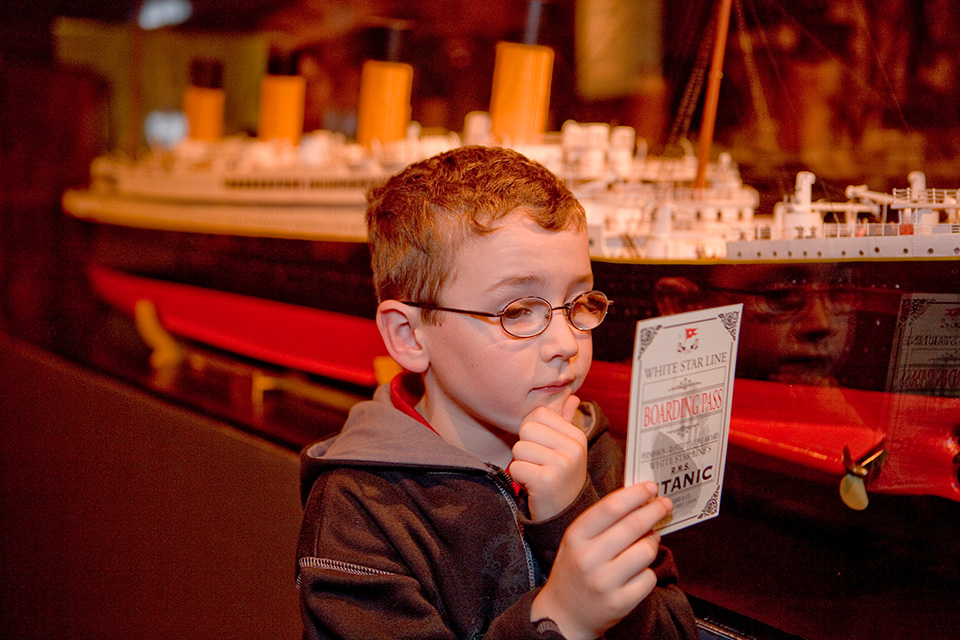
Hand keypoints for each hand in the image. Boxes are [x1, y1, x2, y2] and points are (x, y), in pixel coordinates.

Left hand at [509, 395, 586, 520]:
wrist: (565, 515)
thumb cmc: (561, 478)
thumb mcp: (567, 448)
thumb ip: (565, 421)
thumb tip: (571, 396)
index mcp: (576, 435)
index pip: (538, 413)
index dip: (532, 430)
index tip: (542, 448)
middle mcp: (573, 448)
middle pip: (526, 428)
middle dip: (525, 447)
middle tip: (538, 464)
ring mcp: (561, 464)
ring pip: (519, 448)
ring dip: (521, 464)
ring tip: (537, 475)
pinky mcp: (546, 480)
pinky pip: (516, 467)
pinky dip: (519, 478)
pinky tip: (533, 486)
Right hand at [530, 482, 671, 639]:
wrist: (563, 614)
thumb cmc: (575, 569)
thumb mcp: (577, 540)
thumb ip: (603, 521)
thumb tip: (640, 501)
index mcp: (575, 537)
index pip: (611, 508)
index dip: (635, 495)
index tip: (651, 487)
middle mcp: (588, 559)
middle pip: (633, 526)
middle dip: (654, 511)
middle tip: (665, 504)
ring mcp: (604, 583)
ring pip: (645, 551)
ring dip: (652, 542)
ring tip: (648, 541)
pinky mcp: (620, 603)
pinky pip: (648, 578)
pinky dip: (648, 571)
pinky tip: (638, 570)